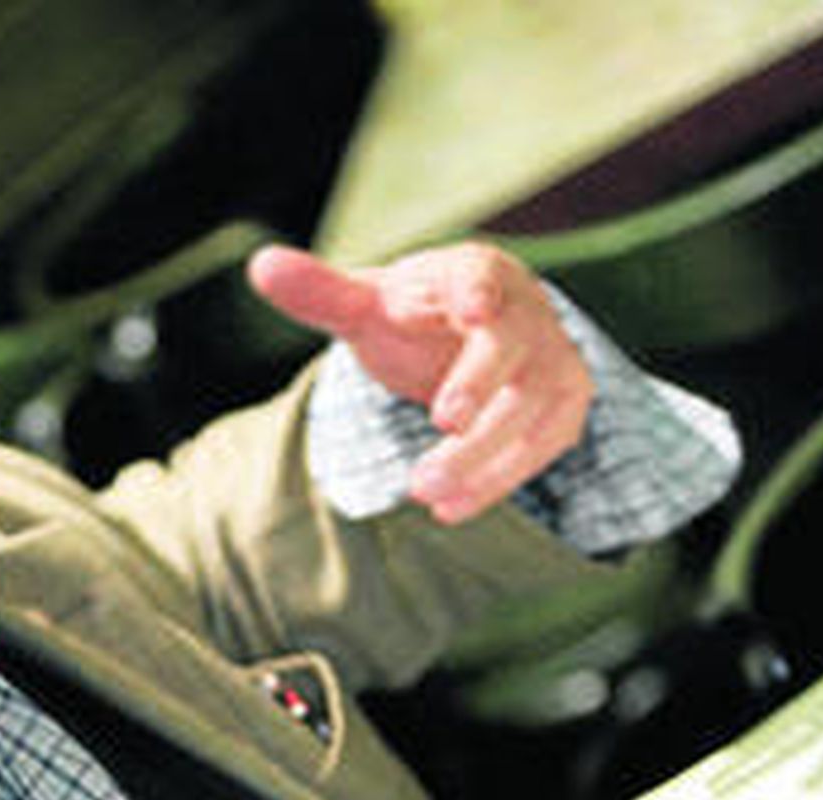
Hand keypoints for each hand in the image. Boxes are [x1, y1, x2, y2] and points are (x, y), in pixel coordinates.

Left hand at [247, 241, 594, 524]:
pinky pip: (537, 449)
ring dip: (480, 455)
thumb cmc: (416, 318)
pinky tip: (449, 509)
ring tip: (423, 491)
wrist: (471, 342)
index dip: (478, 292)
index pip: (481, 275)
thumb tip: (261, 266)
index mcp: (476, 272)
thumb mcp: (365, 306)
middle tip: (442, 423)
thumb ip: (320, 292)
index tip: (472, 310)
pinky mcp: (562, 409)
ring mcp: (552, 361)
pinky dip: (495, 481)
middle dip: (478, 384)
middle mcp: (526, 313)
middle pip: (510, 348)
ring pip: (528, 409)